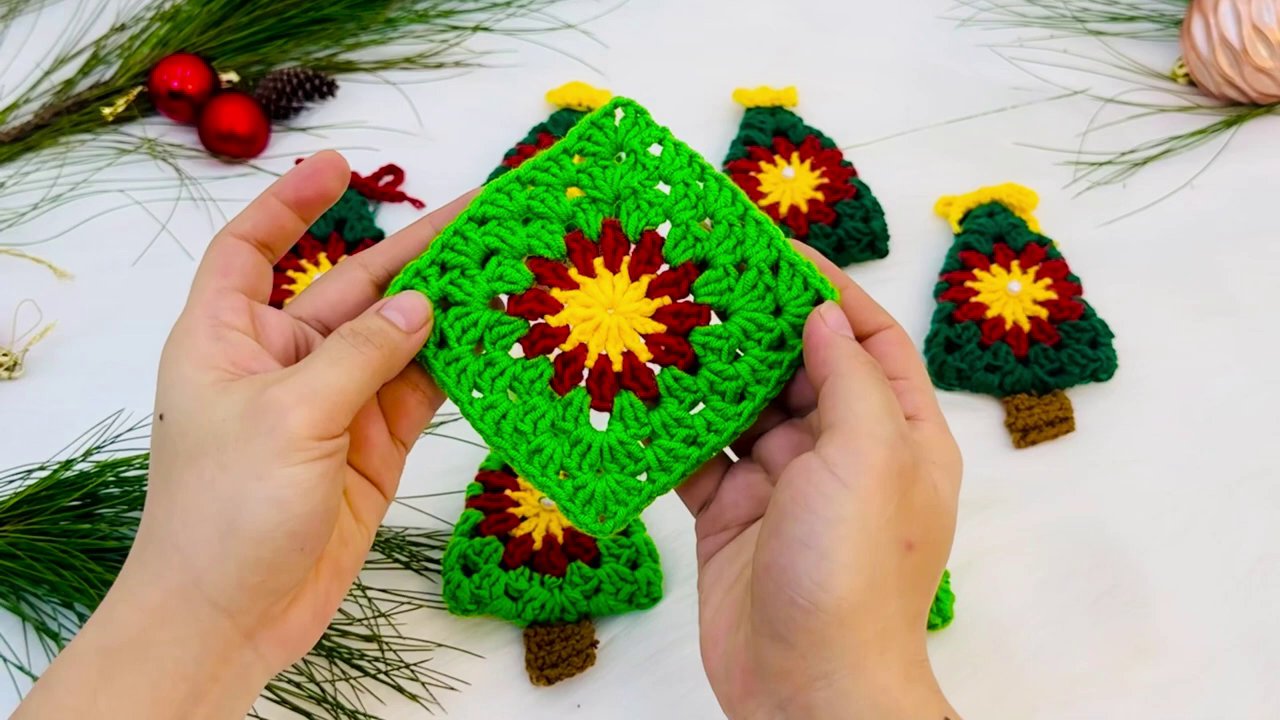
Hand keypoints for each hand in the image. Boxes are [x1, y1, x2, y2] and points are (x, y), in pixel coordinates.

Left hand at [16, 152, 472, 718]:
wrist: (231, 619)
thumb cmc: (225, 511)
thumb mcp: (290, 417)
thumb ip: (363, 355)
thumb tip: (425, 304)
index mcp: (228, 337)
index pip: (253, 249)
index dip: (291, 204)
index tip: (340, 166)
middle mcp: (282, 361)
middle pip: (352, 287)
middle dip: (412, 253)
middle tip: (481, 214)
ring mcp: (333, 404)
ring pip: (398, 339)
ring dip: (448, 309)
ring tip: (509, 268)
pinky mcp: (373, 446)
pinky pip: (420, 391)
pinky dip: (458, 367)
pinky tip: (500, 339)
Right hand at [681, 245, 962, 719]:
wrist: (808, 690)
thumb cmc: (855, 575)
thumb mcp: (868, 457)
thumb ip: (846, 378)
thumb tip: (822, 314)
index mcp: (897, 436)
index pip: (869, 341)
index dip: (829, 291)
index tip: (777, 251)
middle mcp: (843, 456)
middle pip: (799, 369)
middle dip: (755, 326)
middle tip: (701, 279)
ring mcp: (784, 488)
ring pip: (743, 411)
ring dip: (707, 374)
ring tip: (661, 323)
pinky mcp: (732, 519)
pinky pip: (700, 461)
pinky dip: (672, 432)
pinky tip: (638, 397)